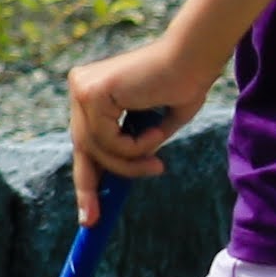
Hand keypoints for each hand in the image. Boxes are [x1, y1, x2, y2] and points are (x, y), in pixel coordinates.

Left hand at [67, 34, 214, 225]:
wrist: (194, 56)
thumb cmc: (183, 84)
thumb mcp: (153, 127)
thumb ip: (134, 146)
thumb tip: (120, 176)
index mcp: (93, 92)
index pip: (85, 140)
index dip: (86, 178)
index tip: (87, 212)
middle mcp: (81, 88)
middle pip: (82, 148)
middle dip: (88, 187)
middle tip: (92, 220)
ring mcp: (82, 89)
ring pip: (97, 149)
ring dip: (130, 162)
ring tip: (157, 159)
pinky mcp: (91, 93)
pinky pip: (107, 141)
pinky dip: (134, 147)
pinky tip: (154, 134)